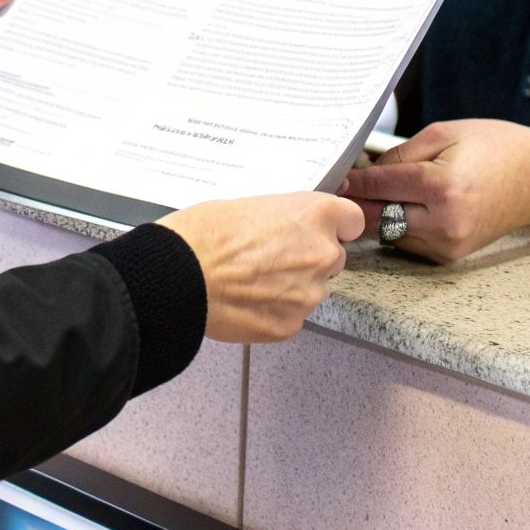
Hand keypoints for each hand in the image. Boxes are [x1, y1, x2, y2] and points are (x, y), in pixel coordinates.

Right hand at [156, 192, 363, 342]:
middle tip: (271, 257)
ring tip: (250, 282)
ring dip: (291, 286)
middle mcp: (321, 254)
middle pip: (332, 257)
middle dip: (309, 258)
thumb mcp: (249, 205)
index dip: (336, 226)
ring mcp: (309, 294)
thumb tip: (287, 229)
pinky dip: (273, 310)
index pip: (352, 219)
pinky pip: (290, 315)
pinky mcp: (290, 325)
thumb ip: (283, 218)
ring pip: (311, 289)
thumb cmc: (203, 233)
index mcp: (314, 215)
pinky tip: (244, 301)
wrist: (178, 275)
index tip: (322, 230)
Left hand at [339, 119, 529, 262]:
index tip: (333, 174)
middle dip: (356, 201)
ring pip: (386, 233)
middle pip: (374, 217)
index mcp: (441, 187)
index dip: (351, 180)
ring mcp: (447, 244)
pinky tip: (403, 206)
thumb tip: (364, 171)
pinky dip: (397, 225)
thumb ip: (399, 154)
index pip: (377, 187)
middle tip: (340, 187)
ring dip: (375, 214)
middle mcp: (443, 223)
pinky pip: (406, 241)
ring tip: (374, 193)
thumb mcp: (445, 134)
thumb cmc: (497, 148)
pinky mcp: (449, 255)